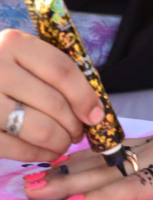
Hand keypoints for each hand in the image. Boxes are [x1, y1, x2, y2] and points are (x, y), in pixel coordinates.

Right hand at [0, 30, 103, 161]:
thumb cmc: (4, 72)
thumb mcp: (27, 59)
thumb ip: (59, 76)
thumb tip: (94, 110)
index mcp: (14, 44)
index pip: (62, 71)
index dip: (85, 97)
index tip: (96, 116)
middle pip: (55, 104)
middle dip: (75, 125)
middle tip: (78, 133)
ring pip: (42, 130)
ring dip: (61, 142)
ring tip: (63, 142)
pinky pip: (20, 150)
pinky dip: (42, 154)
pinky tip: (48, 152)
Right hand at [24, 96, 152, 199]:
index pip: (138, 184)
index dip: (104, 197)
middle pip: (115, 168)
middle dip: (73, 180)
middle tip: (35, 186)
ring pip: (117, 156)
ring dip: (80, 166)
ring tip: (49, 172)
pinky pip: (130, 147)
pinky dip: (104, 155)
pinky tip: (92, 157)